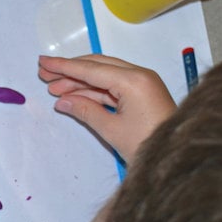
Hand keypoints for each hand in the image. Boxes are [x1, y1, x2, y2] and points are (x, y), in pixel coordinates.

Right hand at [38, 54, 175, 164]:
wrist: (177, 159)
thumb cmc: (147, 145)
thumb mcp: (111, 130)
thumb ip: (85, 111)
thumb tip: (62, 101)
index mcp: (133, 81)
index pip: (91, 69)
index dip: (64, 66)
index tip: (44, 62)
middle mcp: (139, 76)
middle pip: (97, 67)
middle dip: (69, 71)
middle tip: (44, 74)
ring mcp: (142, 84)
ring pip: (104, 77)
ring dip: (79, 82)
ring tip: (54, 90)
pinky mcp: (143, 94)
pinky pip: (113, 87)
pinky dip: (94, 91)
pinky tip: (75, 97)